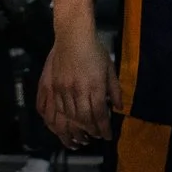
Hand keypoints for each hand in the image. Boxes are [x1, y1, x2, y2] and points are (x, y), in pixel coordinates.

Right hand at [38, 27, 117, 145]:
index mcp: (95, 86)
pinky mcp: (53, 86)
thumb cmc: (95, 50)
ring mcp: (63, 88)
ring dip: (77, 128)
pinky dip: (63, 118)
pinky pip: (56, 108)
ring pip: (69, 116)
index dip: (104, 128)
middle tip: (96, 135)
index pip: (100, 114)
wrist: (73, 35)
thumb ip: (115, 90)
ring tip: (83, 134)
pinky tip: (68, 121)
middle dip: (92, 130)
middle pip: (84, 119)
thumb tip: (118, 108)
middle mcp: (79, 90)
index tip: (107, 136)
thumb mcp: (110, 68)